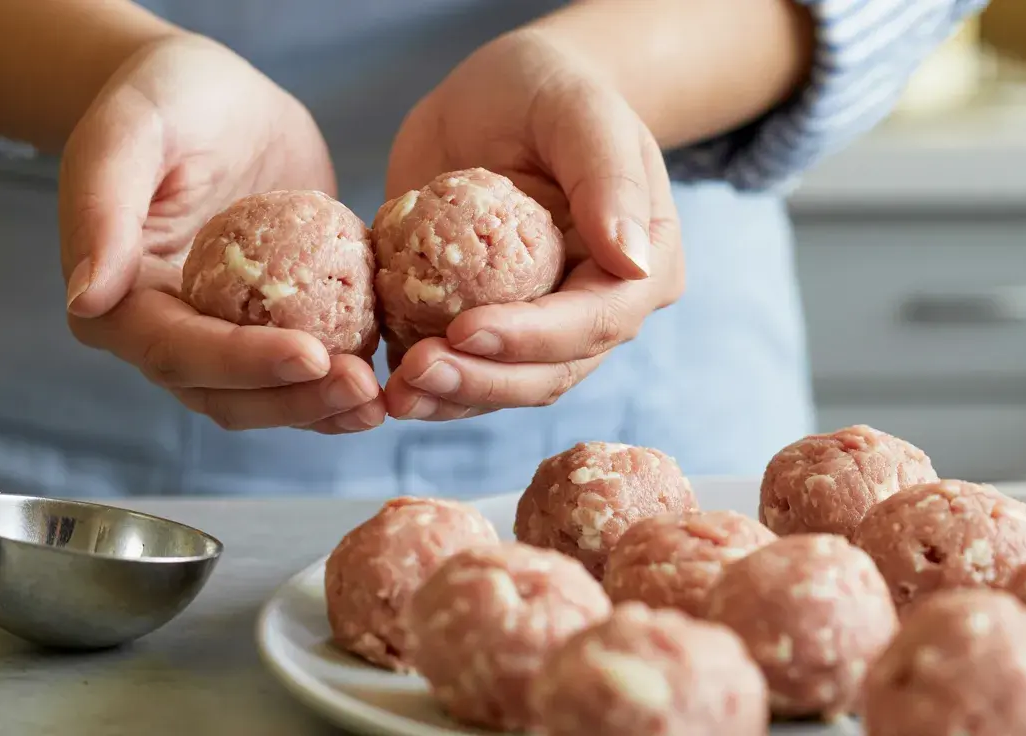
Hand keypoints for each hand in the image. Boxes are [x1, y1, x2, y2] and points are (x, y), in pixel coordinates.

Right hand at [58, 36, 383, 433]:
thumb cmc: (165, 98)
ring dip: (322, 408)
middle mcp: (165, 333)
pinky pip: (305, 369)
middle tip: (362, 388)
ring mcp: (221, 337)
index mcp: (118, 301)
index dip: (243, 362)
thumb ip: (100, 207)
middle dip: (294, 399)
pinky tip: (387, 379)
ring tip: (379, 400)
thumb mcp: (128, 131)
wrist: (217, 95)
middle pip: (225, 394)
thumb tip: (87, 297)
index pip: (178, 350)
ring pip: (267, 397)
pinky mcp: (272, 325)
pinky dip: (341, 382)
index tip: (312, 354)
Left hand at [382, 29, 684, 420]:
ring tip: (395, 392)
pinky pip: (461, 369)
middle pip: (548, 372)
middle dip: (482, 381)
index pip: (594, 322)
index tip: (464, 330)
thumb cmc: (548, 89)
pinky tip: (385, 382)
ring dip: (450, 397)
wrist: (498, 95)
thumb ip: (609, 179)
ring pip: (503, 385)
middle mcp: (594, 311)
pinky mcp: (485, 325)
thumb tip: (635, 263)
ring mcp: (538, 327)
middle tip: (416, 373)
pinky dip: (427, 383)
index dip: (531, 338)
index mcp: (640, 269)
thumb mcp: (580, 112)